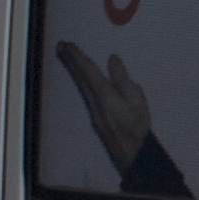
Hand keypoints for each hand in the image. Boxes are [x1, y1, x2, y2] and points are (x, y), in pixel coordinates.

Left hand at [54, 38, 155, 180]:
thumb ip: (124, 79)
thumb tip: (112, 59)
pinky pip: (84, 92)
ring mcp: (92, 110)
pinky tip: (80, 78)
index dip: (77, 56)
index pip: (88, 71)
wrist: (132, 155)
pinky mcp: (95, 117)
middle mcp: (94, 101)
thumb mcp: (137, 101)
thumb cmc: (138, 127)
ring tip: (65, 56)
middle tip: (60, 45)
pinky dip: (79, 80)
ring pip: (80, 85)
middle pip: (80, 77)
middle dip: (69, 60)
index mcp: (105, 95)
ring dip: (72, 69)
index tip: (68, 45)